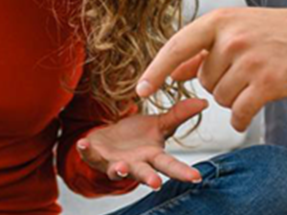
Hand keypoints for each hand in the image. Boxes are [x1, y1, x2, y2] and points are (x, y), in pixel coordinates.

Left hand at [75, 98, 208, 188]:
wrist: (111, 140)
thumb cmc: (138, 137)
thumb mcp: (160, 125)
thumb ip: (180, 115)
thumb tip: (204, 101)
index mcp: (153, 156)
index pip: (170, 165)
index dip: (183, 172)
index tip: (196, 177)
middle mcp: (136, 164)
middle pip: (144, 174)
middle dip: (149, 179)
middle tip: (156, 184)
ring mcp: (115, 163)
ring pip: (118, 171)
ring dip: (120, 170)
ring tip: (122, 168)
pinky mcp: (96, 156)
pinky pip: (90, 155)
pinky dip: (86, 150)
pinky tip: (83, 143)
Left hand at [134, 8, 286, 131]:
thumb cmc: (270, 33)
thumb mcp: (233, 29)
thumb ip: (201, 50)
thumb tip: (172, 72)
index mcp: (218, 21)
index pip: (177, 47)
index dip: (155, 70)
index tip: (141, 91)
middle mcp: (231, 39)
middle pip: (203, 81)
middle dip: (218, 82)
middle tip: (243, 68)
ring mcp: (250, 61)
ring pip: (219, 98)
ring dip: (232, 98)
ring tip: (253, 80)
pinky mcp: (267, 83)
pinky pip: (238, 113)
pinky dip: (239, 119)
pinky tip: (247, 113)